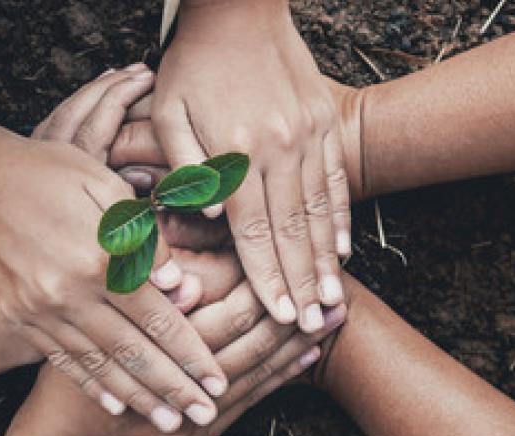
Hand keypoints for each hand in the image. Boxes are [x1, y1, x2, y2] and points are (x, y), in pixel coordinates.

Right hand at [0, 65, 227, 431]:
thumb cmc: (49, 172)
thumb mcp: (106, 187)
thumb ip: (145, 240)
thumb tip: (180, 284)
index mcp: (101, 258)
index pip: (159, 318)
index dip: (192, 353)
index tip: (216, 380)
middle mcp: (72, 293)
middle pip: (134, 352)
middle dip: (174, 388)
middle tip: (204, 414)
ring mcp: (42, 310)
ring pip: (100, 364)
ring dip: (137, 398)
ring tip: (168, 422)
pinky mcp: (21, 316)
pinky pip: (61, 359)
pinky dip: (89, 386)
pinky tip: (113, 406)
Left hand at [152, 0, 350, 332]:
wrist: (240, 8)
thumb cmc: (195, 63)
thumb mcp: (170, 111)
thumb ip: (188, 168)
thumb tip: (216, 218)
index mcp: (237, 154)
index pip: (254, 234)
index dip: (268, 280)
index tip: (281, 316)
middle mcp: (280, 151)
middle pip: (292, 233)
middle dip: (302, 285)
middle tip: (313, 326)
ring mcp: (308, 137)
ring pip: (320, 213)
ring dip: (327, 263)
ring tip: (334, 301)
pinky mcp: (324, 124)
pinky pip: (337, 181)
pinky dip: (341, 219)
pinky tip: (343, 249)